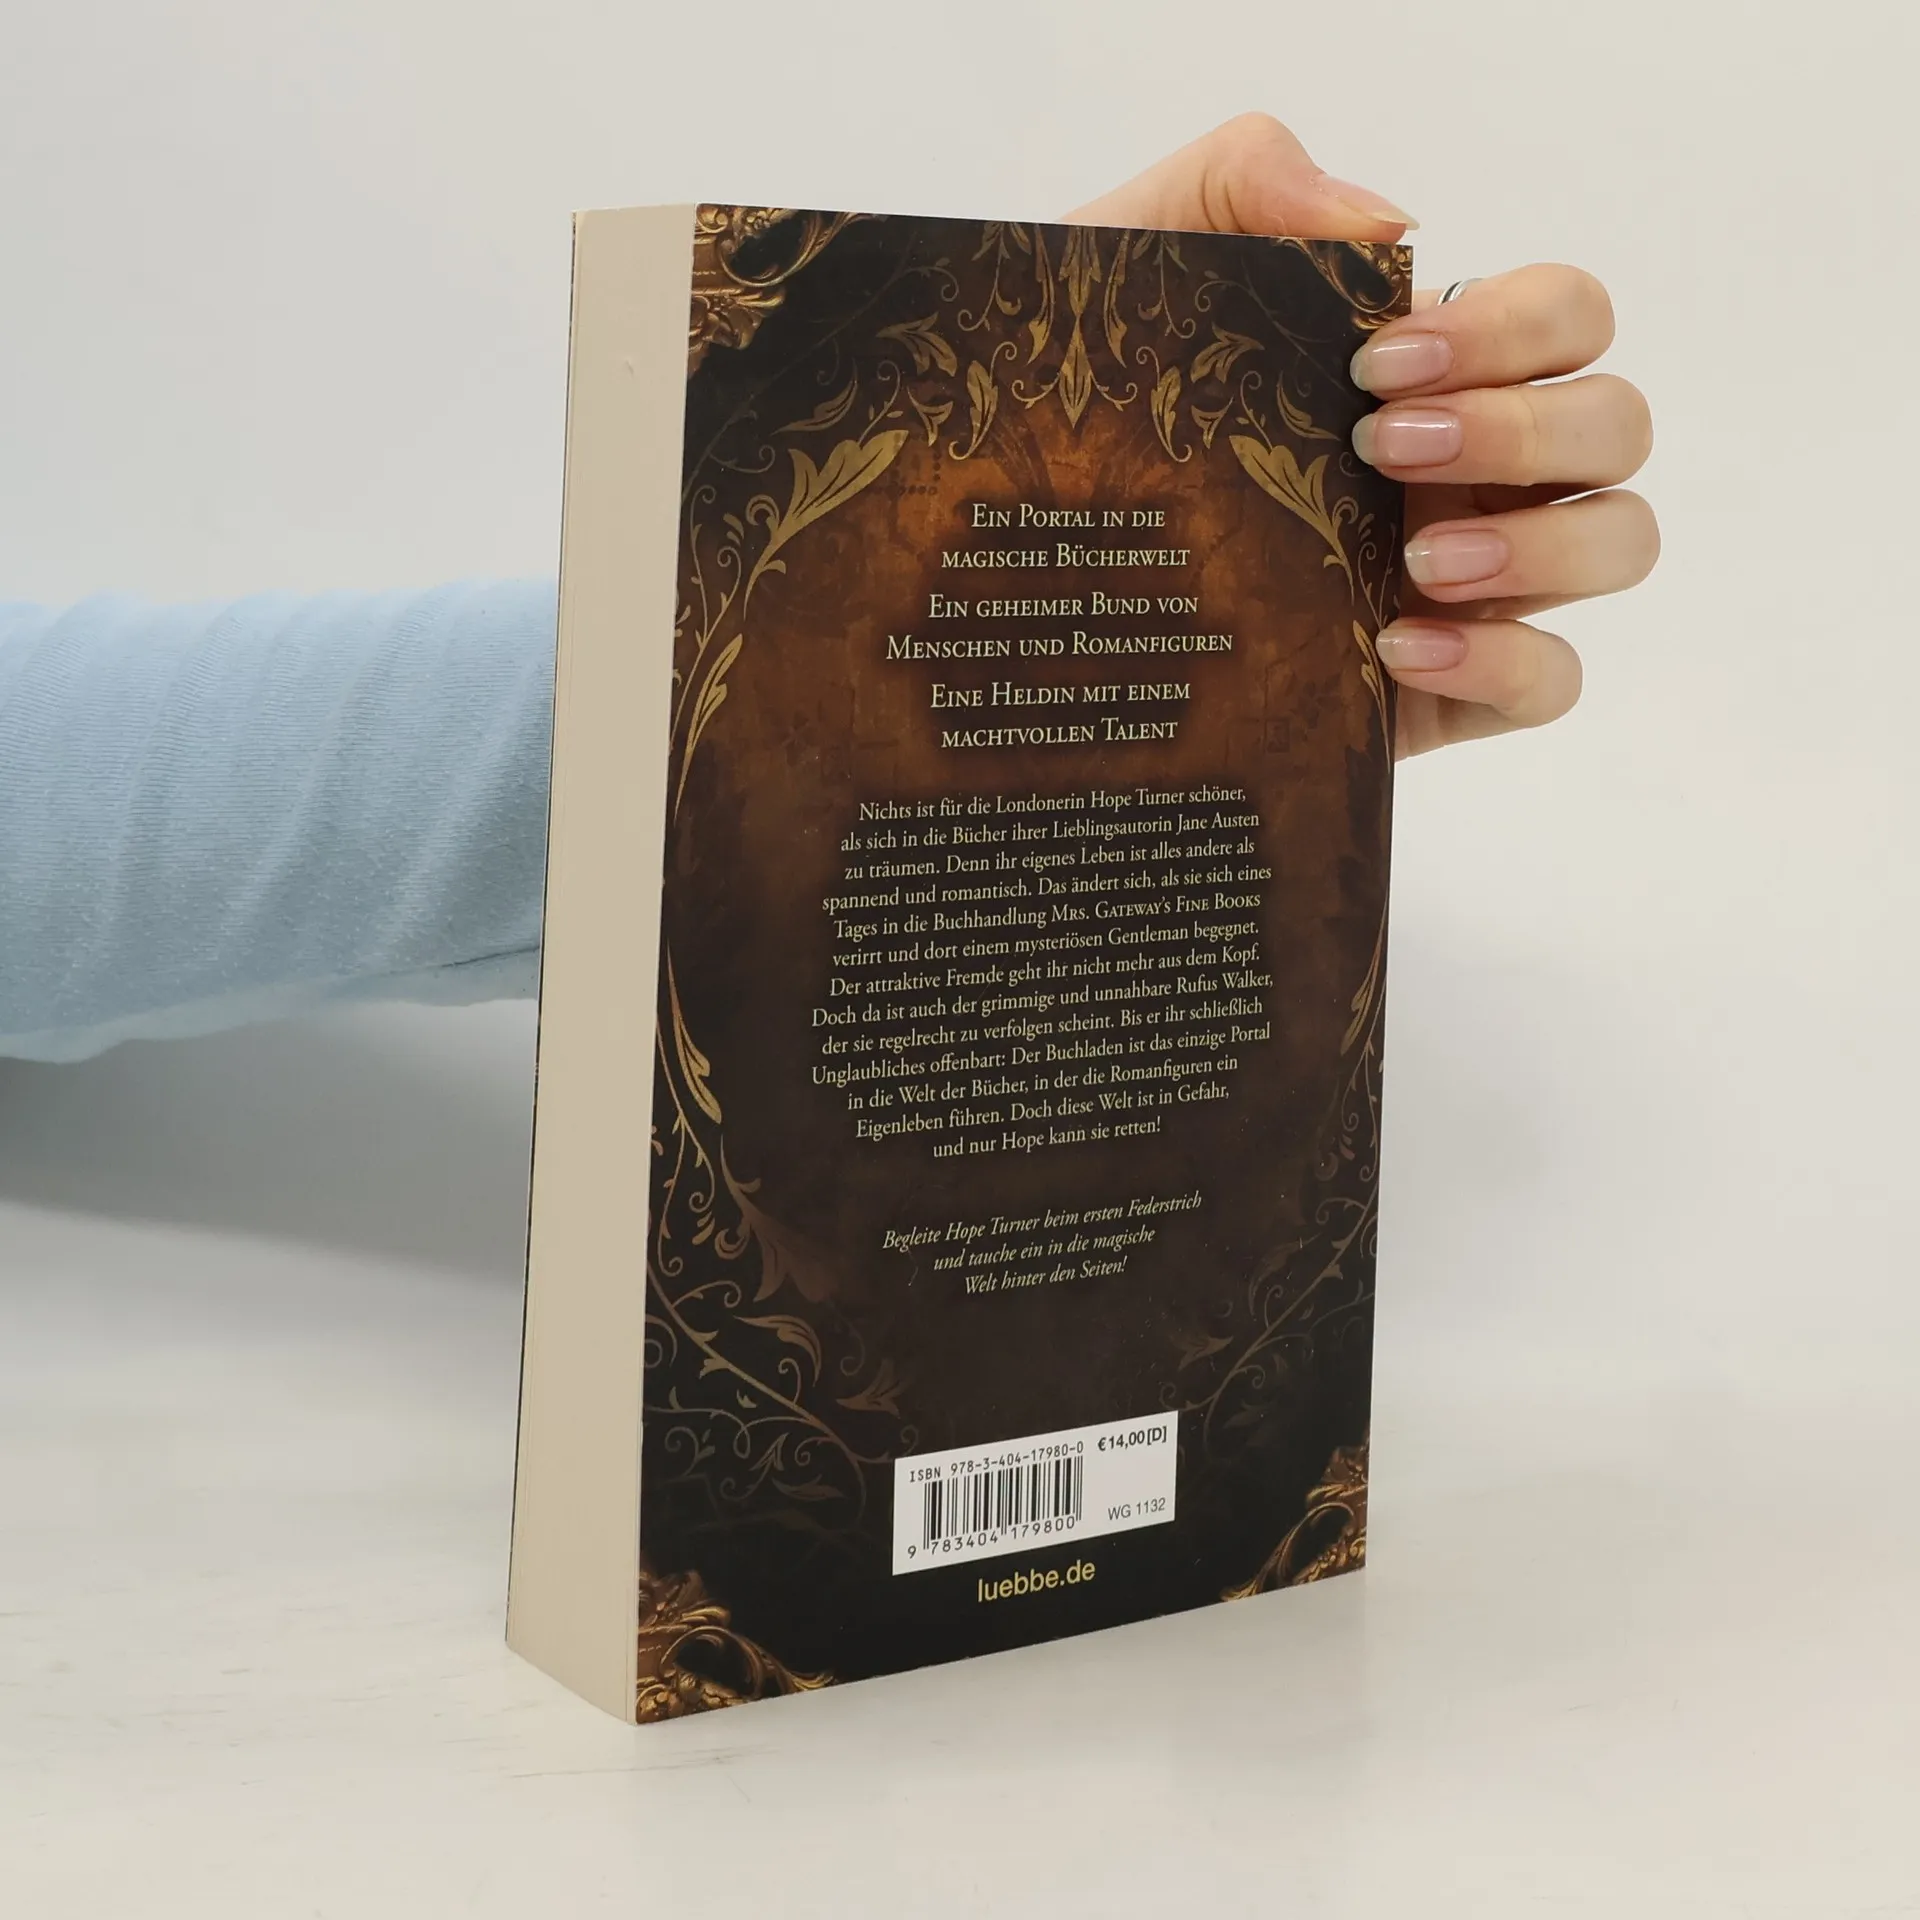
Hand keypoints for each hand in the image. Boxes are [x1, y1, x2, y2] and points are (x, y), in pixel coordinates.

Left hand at [1070, 115, 1656, 757]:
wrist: (1031, 564)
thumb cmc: (1087, 406)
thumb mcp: (1136, 262)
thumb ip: (1247, 180)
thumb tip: (1393, 224)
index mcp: (1436, 371)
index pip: (1569, 319)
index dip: (1516, 331)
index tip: (1379, 364)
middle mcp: (1478, 470)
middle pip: (1617, 426)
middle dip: (1526, 431)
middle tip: (1382, 452)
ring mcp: (1475, 581)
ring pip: (1619, 543)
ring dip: (1544, 543)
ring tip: (1413, 565)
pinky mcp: (1445, 688)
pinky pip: (1554, 679)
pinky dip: (1508, 659)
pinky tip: (1398, 648)